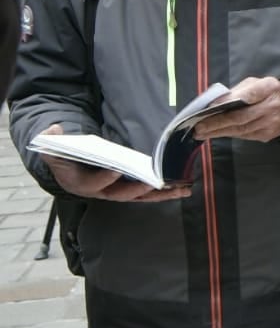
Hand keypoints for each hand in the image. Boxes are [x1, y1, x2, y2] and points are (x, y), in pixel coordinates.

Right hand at [37, 125, 192, 201]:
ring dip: (161, 194)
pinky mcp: (127, 190)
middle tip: (156, 183)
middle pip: (122, 194)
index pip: (94, 183)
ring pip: (140, 197)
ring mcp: (116, 193)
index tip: (116, 170)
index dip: (105, 178)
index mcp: (80, 184)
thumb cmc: (61, 156)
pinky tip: (182, 189)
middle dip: (140, 189)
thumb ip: (49, 140)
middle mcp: (101, 192)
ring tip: (182, 189)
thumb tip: (53, 130)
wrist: (67, 167)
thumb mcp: (50, 148)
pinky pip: (147, 194)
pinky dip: (164, 192)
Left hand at [193, 77, 279, 141]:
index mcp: (270, 88)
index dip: (228, 102)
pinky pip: (245, 136)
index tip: (211, 107)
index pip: (248, 95)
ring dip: (219, 132)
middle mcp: (273, 107)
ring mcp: (272, 123)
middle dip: (217, 123)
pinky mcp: (269, 135)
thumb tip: (217, 102)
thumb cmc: (269, 92)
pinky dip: (230, 134)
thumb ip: (239, 91)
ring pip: (241, 130)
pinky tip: (217, 133)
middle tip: (199, 127)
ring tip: (202, 133)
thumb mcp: (256, 83)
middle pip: (241, 117)